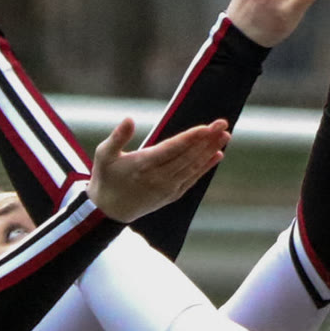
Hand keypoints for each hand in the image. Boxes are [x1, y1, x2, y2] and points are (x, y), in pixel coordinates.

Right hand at [88, 117, 228, 221]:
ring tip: (225, 135)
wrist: (108, 212)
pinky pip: (191, 179)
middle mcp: (158, 179)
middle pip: (187, 157)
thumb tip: (129, 118)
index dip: (191, 138)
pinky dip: (205, 168)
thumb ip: (117, 137)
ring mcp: (166, 189)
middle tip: (223, 123)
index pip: (172, 150)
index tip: (207, 127)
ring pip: (192, 167)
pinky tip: (218, 155)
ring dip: (210, 151)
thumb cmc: (106, 177)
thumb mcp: (104, 154)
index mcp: (143, 166)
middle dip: (207, 139)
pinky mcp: (170, 195)